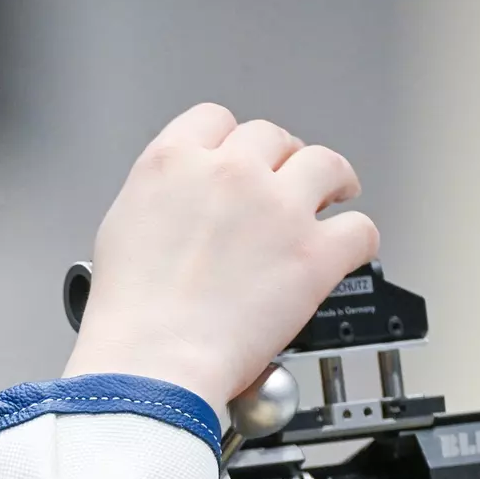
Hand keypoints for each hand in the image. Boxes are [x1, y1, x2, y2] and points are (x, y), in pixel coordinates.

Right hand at [63, 103, 379, 421]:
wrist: (153, 359)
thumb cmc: (130, 312)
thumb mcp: (120, 228)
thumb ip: (160, 196)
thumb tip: (184, 201)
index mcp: (172, 163)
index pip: (213, 119)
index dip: (229, 140)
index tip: (237, 157)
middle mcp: (229, 173)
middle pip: (271, 137)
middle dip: (278, 160)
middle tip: (281, 184)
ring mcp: (277, 208)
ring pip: (325, 163)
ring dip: (330, 180)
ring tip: (333, 196)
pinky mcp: (314, 251)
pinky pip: (359, 227)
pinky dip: (355, 239)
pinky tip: (344, 249)